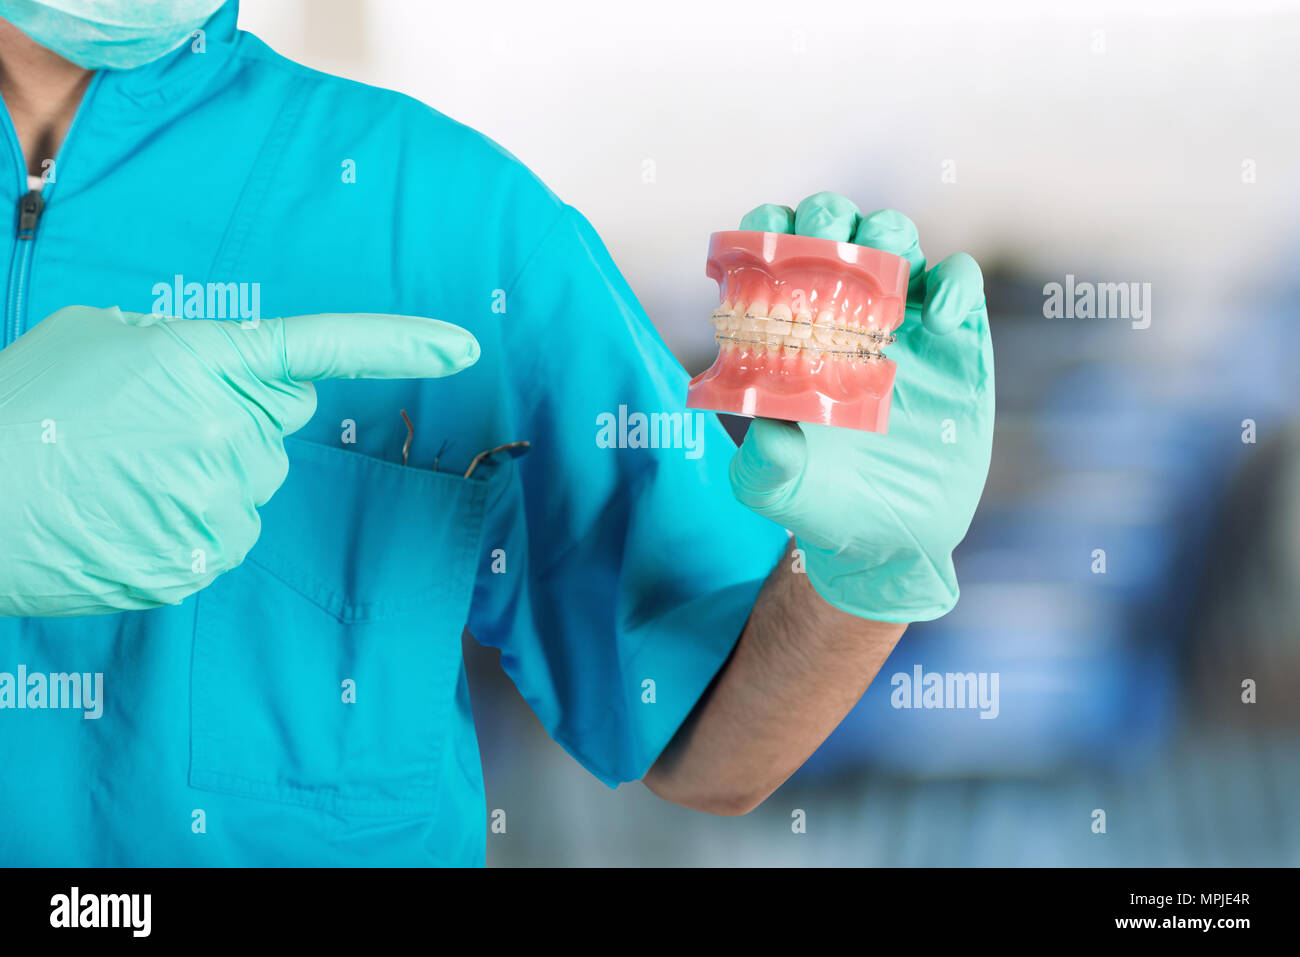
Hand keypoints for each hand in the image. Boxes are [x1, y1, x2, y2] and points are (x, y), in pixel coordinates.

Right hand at [0, 305, 478, 616]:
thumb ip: (182, 350)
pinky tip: (127, 520)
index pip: (320, 347)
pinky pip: (222, 540)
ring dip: (204, 484)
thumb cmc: (20, 407)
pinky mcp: (201, 561)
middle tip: (147, 434)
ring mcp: (218, 502)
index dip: (398, 344)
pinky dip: (185, 532)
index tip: (463, 347)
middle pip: (274, 432)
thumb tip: (229, 376)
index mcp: (204, 359)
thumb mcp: (100, 341)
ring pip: (248, 491)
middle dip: (231, 429)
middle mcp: (227, 430)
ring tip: (122, 479)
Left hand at [729, 192, 993, 621]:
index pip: (776, 258)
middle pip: (837, 230)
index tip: (764, 238)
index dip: (768, 233)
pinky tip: (941, 318)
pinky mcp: (958, 341)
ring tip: (884, 262)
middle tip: (825, 240)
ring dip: (888, 232)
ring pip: (898, 240)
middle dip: (828, 218)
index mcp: (791, 330)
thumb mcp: (777, 489)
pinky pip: (961, 284)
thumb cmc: (818, 503)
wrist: (889, 540)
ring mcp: (903, 322)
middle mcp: (843, 314)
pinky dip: (955, 282)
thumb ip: (763, 464)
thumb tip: (767, 429)